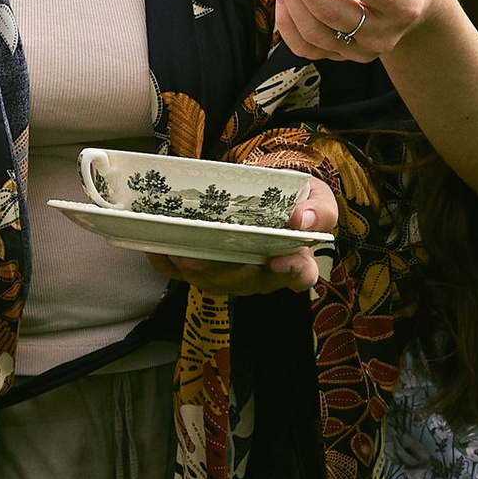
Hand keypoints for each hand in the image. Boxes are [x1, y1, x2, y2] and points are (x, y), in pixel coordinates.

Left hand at [148, 169, 337, 298]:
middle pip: (245, 281)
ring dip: (193, 267)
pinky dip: (168, 264)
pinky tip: (158, 248)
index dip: (290, 271)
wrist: (267, 197)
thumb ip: (318, 209)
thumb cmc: (295, 201)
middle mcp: (264, 277)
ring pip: (212, 282)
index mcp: (297, 263)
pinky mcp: (206, 271)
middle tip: (204, 252)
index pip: (299, 276)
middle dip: (223, 268)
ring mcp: (233, 277)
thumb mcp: (316, 197)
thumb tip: (302, 219)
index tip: (278, 259)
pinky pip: (184, 276)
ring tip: (178, 249)